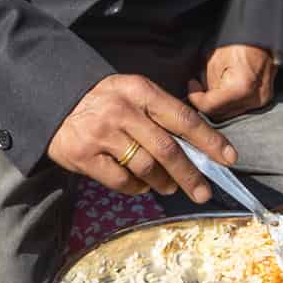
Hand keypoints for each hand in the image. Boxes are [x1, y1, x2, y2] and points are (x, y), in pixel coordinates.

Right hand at [48, 74, 236, 197]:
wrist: (53, 100)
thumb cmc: (103, 100)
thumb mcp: (132, 93)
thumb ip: (160, 114)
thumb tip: (196, 148)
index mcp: (140, 91)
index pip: (183, 118)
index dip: (209, 140)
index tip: (229, 157)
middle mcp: (122, 111)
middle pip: (167, 149)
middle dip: (190, 174)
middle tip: (203, 192)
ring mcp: (102, 134)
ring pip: (146, 167)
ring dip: (163, 182)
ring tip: (169, 186)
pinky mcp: (85, 156)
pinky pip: (122, 180)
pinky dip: (137, 187)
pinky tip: (140, 185)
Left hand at [186, 44, 276, 118]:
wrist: (261, 37)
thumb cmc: (238, 43)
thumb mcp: (214, 60)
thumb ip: (206, 84)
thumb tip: (200, 95)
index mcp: (241, 88)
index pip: (210, 107)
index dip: (196, 98)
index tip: (192, 86)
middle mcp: (255, 98)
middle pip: (220, 114)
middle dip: (207, 102)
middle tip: (199, 87)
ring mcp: (262, 100)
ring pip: (230, 113)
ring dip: (218, 103)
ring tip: (214, 85)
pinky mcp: (265, 99)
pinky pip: (240, 107)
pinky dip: (230, 101)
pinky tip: (225, 88)